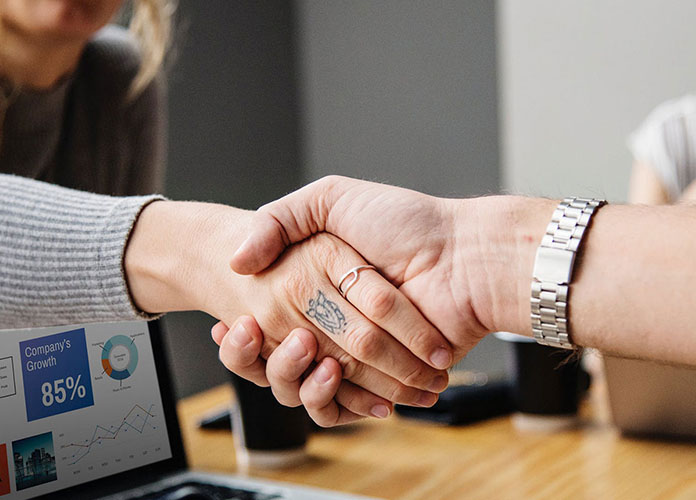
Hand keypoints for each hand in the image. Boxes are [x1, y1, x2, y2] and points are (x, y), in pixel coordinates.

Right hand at [225, 177, 552, 418]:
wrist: (466, 257)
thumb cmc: (405, 222)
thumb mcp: (331, 199)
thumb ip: (279, 219)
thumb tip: (236, 259)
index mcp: (315, 287)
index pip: (263, 319)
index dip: (240, 330)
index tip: (229, 323)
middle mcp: (331, 324)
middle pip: (275, 357)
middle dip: (255, 353)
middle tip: (247, 331)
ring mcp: (355, 357)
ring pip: (300, 386)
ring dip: (288, 374)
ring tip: (296, 346)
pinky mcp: (381, 384)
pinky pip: (340, 405)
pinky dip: (328, 399)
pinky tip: (324, 374)